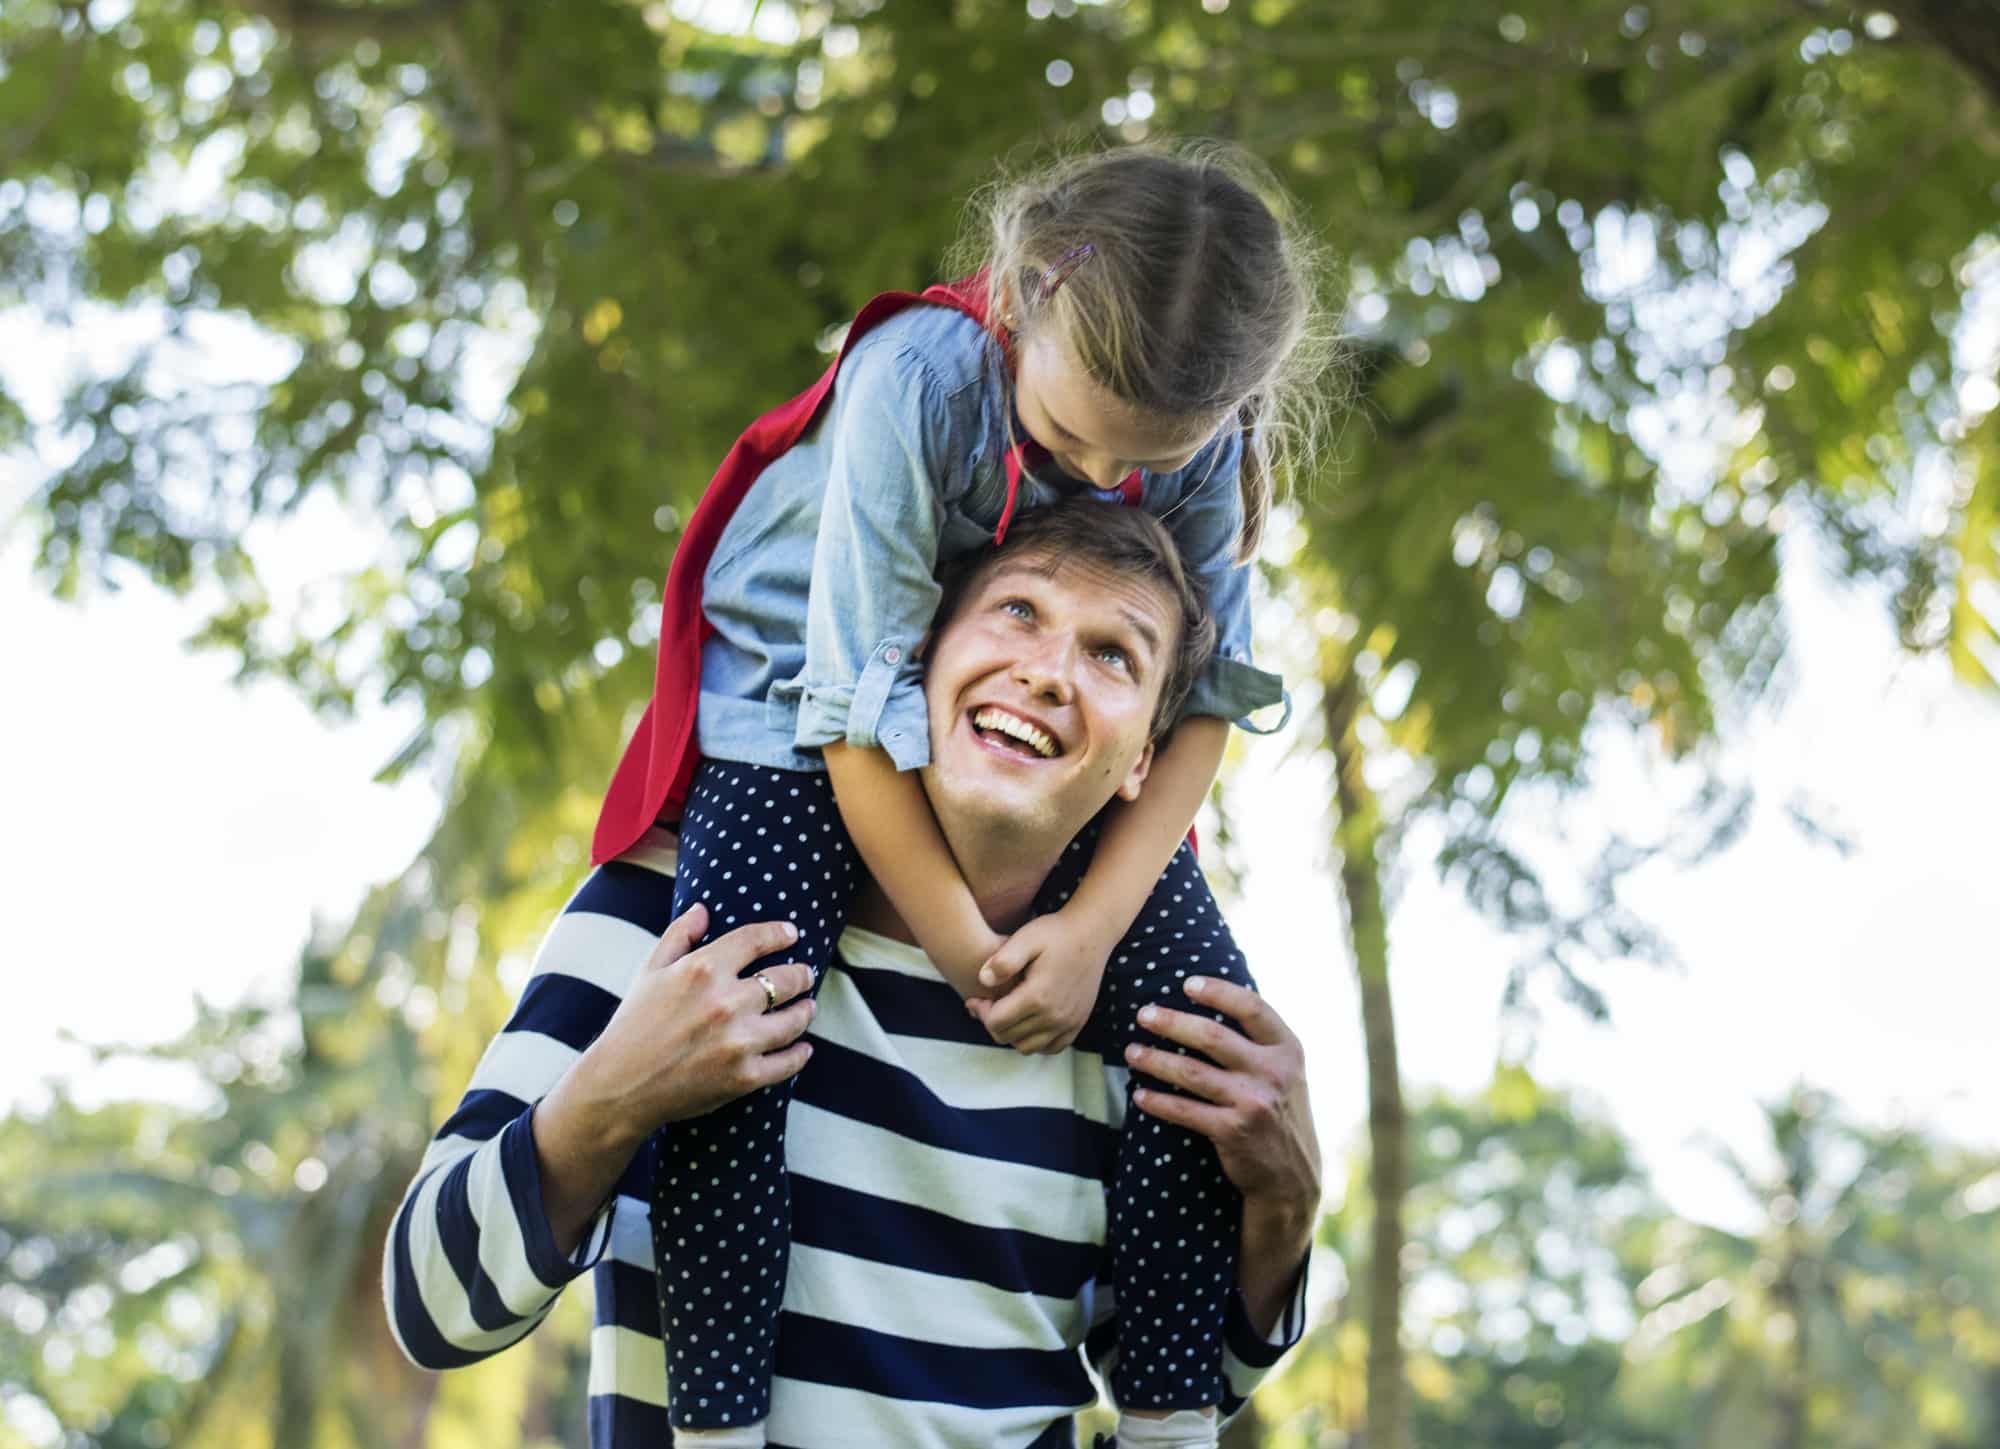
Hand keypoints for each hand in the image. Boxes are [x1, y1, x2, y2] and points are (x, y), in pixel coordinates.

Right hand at [567, 904, 817, 1139]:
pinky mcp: (744, 1077)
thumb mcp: (649, 972)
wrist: (619, 1087)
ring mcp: (738, 1041)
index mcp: (703, 970)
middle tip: (805, 975)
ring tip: (808, 1007)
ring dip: (805, 1011)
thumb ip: (678, 936)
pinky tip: (803, 1048)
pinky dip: (799, 1054)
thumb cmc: (632, 1025)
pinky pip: (787, 1062)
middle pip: (785, 979)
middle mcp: (726, 1002)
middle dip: (800, 974)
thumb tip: (702, 908)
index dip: (779, 934)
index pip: (756, 940)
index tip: (791, 934)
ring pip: (793, 1020)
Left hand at [966, 908, 1114, 1054]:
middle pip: (1008, 1037)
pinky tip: (1029, 1021)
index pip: (996, 1023)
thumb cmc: (1056, 934)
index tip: (979, 996)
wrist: (1091, 934)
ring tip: (1009, 1011)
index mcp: (1037, 996)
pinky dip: (1036, 1041)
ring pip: (1027, 1047)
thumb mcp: (1026, 938)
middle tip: (990, 1003)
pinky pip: (1051, 1048)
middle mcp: (1054, 1016)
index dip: (981, 1011)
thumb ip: (1003, 960)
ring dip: (1012, 1034)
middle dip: (993, 1022)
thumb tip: (983, 980)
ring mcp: (1068, 1023)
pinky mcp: (1078, 1024)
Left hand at [1125, 975, 1319, 1220]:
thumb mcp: (1285, 1071)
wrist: (1292, 1176)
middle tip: (1143, 1014)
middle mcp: (1274, 1073)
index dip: (1218, 991)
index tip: (1186, 983)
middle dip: (1171, 1022)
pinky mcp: (1234, 1131)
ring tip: (1131, 1052)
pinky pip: (1185, 1111)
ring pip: (1191, 1073)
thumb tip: (1211, 998)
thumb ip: (1259, 1041)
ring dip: (1155, 1060)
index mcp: (1287, 1050)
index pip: (1252, 1008)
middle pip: (1212, 1036)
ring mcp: (1254, 1103)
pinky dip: (1158, 1102)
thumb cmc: (1278, 1111)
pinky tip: (1139, 1095)